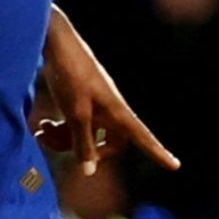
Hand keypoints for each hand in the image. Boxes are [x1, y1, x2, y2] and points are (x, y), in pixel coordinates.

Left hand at [36, 14, 176, 175]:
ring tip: (42, 131)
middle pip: (108, 145)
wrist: (57, 45)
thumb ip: (83, 143)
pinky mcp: (81, 101)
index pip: (143, 138)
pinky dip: (61, 129)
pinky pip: (76, 126)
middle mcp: (111, 111)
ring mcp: (96, 106)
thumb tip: (90, 173)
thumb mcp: (76, 114)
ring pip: (88, 136)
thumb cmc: (71, 77)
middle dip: (85, 151)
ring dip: (65, 140)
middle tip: (55, 142)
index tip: (176, 166)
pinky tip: (43, 124)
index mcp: (118, 112)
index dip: (158, 153)